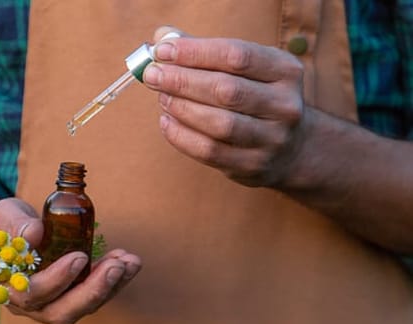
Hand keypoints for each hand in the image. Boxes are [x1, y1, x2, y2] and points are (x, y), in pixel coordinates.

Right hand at [0, 199, 142, 323]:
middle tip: (116, 267)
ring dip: (109, 286)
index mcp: (7, 287)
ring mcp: (51, 302)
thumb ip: (16, 225)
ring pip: (82, 307)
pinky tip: (127, 261)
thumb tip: (35, 233)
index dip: (57, 280)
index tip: (79, 256)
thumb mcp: (2, 216)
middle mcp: (29, 304)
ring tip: (129, 261)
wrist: (5, 231)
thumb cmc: (1, 225)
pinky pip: (93, 296)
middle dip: (92, 292)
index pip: (31, 295)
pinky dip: (113, 280)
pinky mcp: (69, 295)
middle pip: (62, 312)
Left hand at [140, 26, 313, 187]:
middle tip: (152, 75)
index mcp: (285, 70)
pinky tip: (166, 121)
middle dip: (182, 80)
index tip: (162, 50)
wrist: (291, 145)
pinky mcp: (253, 164)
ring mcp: (272, 138)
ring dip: (181, 107)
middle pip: (226, 90)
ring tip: (161, 97)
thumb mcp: (244, 67)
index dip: (195, 52)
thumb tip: (162, 38)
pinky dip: (181, 135)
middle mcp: (285, 105)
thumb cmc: (254, 94)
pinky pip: (209, 151)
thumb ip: (203, 50)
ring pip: (219, 123)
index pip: (237, 56)